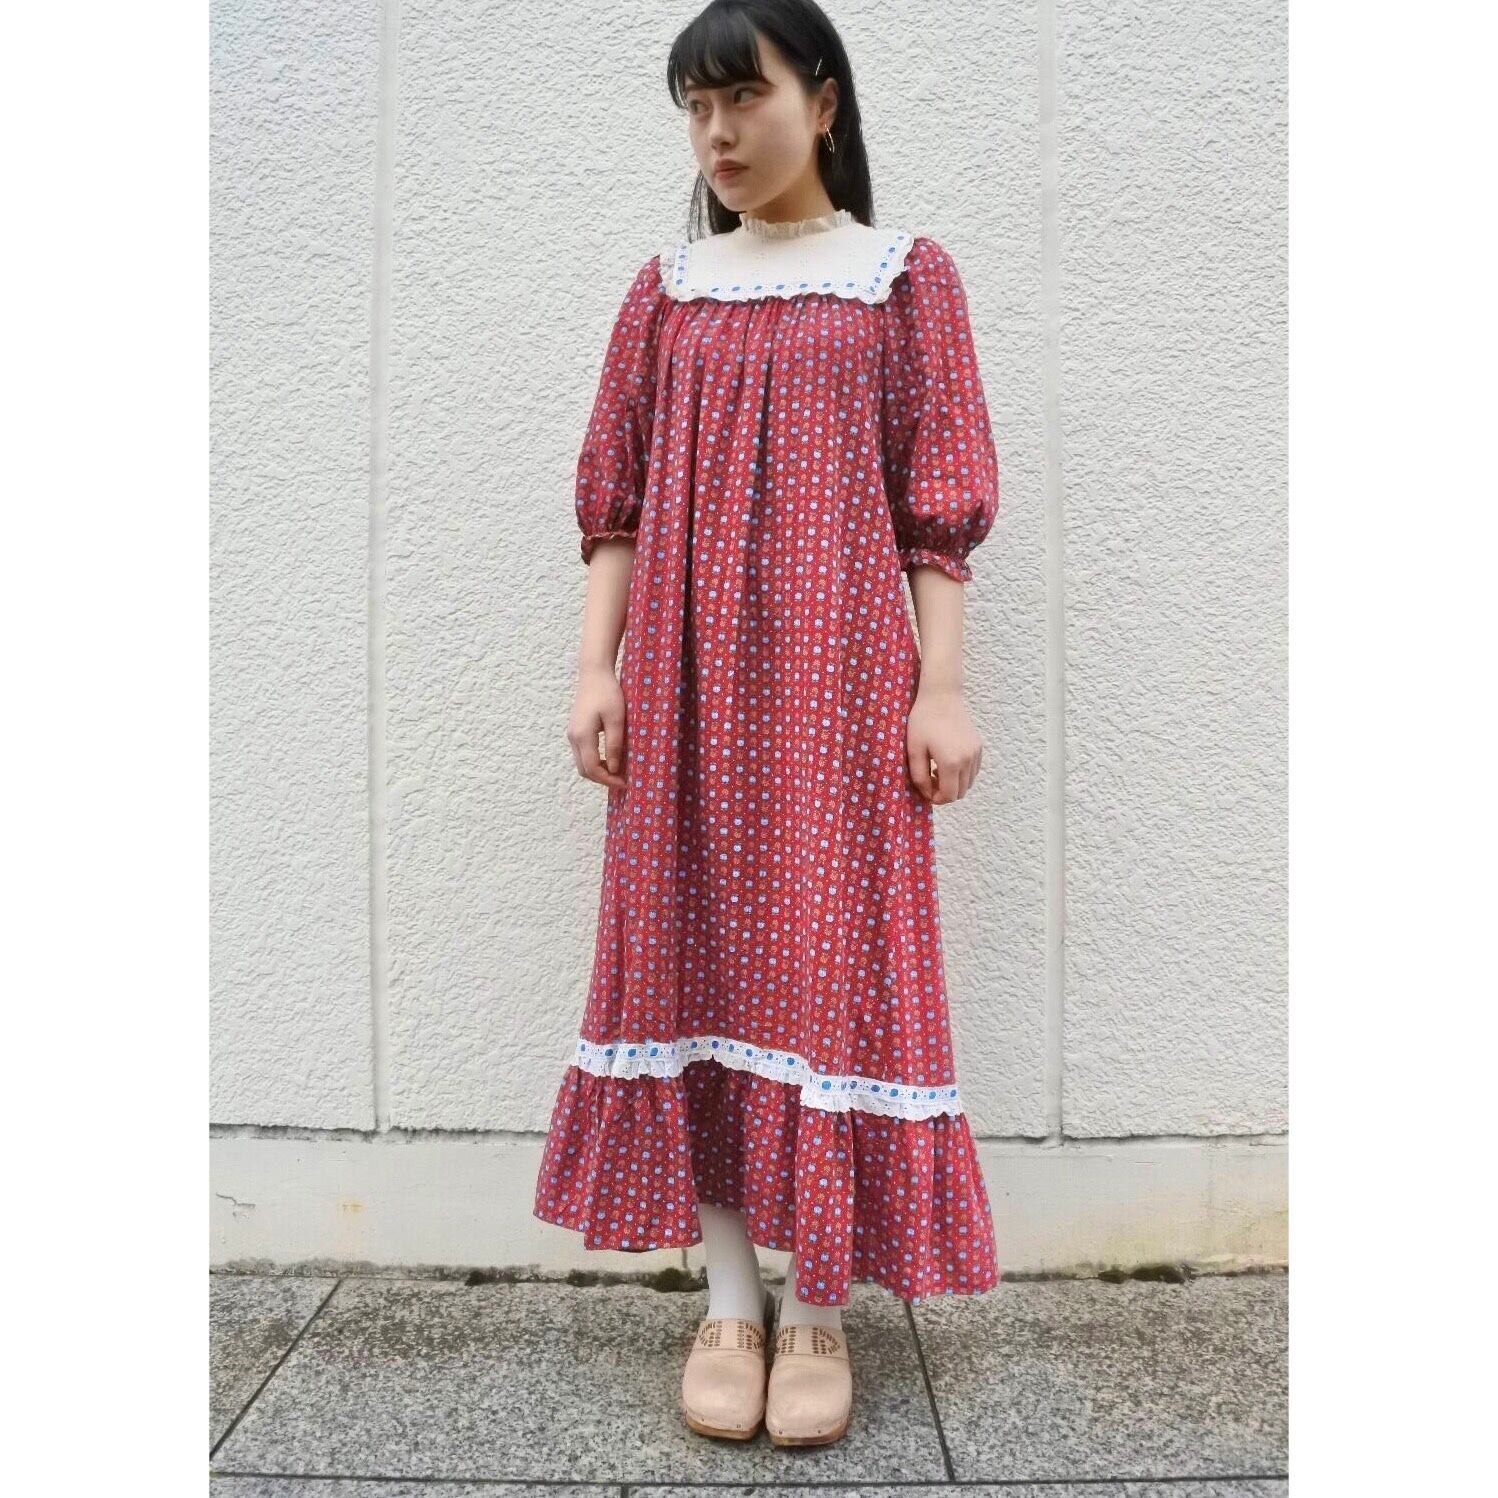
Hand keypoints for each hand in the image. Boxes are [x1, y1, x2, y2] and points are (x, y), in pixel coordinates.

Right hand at [567, 665, 627, 790]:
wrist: (594, 674)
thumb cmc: (608, 693)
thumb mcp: (616, 720)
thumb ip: (614, 745)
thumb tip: (614, 769)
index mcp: (583, 736)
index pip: (593, 768)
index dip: (608, 780)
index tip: (625, 783)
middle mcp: (573, 738)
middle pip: (584, 770)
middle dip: (602, 779)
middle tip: (622, 781)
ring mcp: (572, 734)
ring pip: (582, 763)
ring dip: (598, 771)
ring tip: (618, 772)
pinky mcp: (575, 731)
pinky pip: (582, 754)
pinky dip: (595, 762)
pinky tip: (610, 760)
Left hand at [905, 684, 982, 803]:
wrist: (941, 697)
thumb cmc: (922, 722)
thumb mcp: (914, 750)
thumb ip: (919, 776)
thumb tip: (927, 793)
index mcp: (951, 763)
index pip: (949, 796)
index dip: (937, 799)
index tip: (926, 790)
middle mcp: (968, 761)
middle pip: (961, 792)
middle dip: (945, 793)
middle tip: (929, 780)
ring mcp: (976, 753)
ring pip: (968, 783)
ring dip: (954, 784)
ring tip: (937, 769)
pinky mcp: (979, 747)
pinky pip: (973, 771)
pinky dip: (962, 774)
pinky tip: (948, 762)